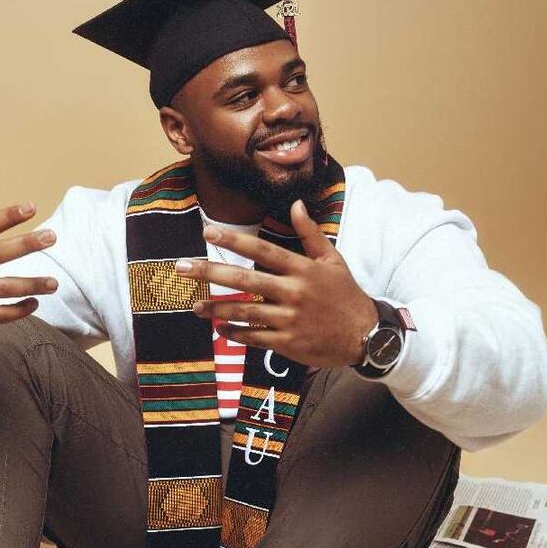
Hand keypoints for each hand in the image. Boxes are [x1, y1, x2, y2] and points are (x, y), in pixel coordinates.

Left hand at [175, 200, 378, 368]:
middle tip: (181, 268)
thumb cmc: (346, 294)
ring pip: (245, 312)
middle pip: (245, 280)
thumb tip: (296, 204)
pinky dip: (236, 334)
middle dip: (210, 273)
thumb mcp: (333, 260)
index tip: (207, 232)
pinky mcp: (288, 343)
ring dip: (217, 309)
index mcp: (302, 269)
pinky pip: (255, 338)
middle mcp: (293, 293)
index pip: (262, 250)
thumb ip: (310, 233)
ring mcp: (289, 320)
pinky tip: (220, 328)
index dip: (233, 240)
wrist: (365, 335)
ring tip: (195, 306)